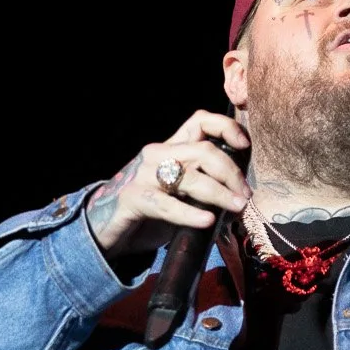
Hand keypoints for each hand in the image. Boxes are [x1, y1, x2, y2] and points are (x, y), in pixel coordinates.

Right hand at [85, 112, 251, 259]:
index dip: (226, 127)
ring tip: (236, 207)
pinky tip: (206, 221)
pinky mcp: (133, 199)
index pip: (200, 121)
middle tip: (245, 195)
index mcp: (171, 148)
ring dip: (219, 193)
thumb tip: (240, 198)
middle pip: (204, 152)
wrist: (104, 227)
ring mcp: (143, 175)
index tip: (245, 145)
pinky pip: (166, 204)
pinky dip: (190, 213)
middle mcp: (157, 155)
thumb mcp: (179, 193)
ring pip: (190, 177)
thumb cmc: (149, 211)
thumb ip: (204, 188)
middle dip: (231, 173)